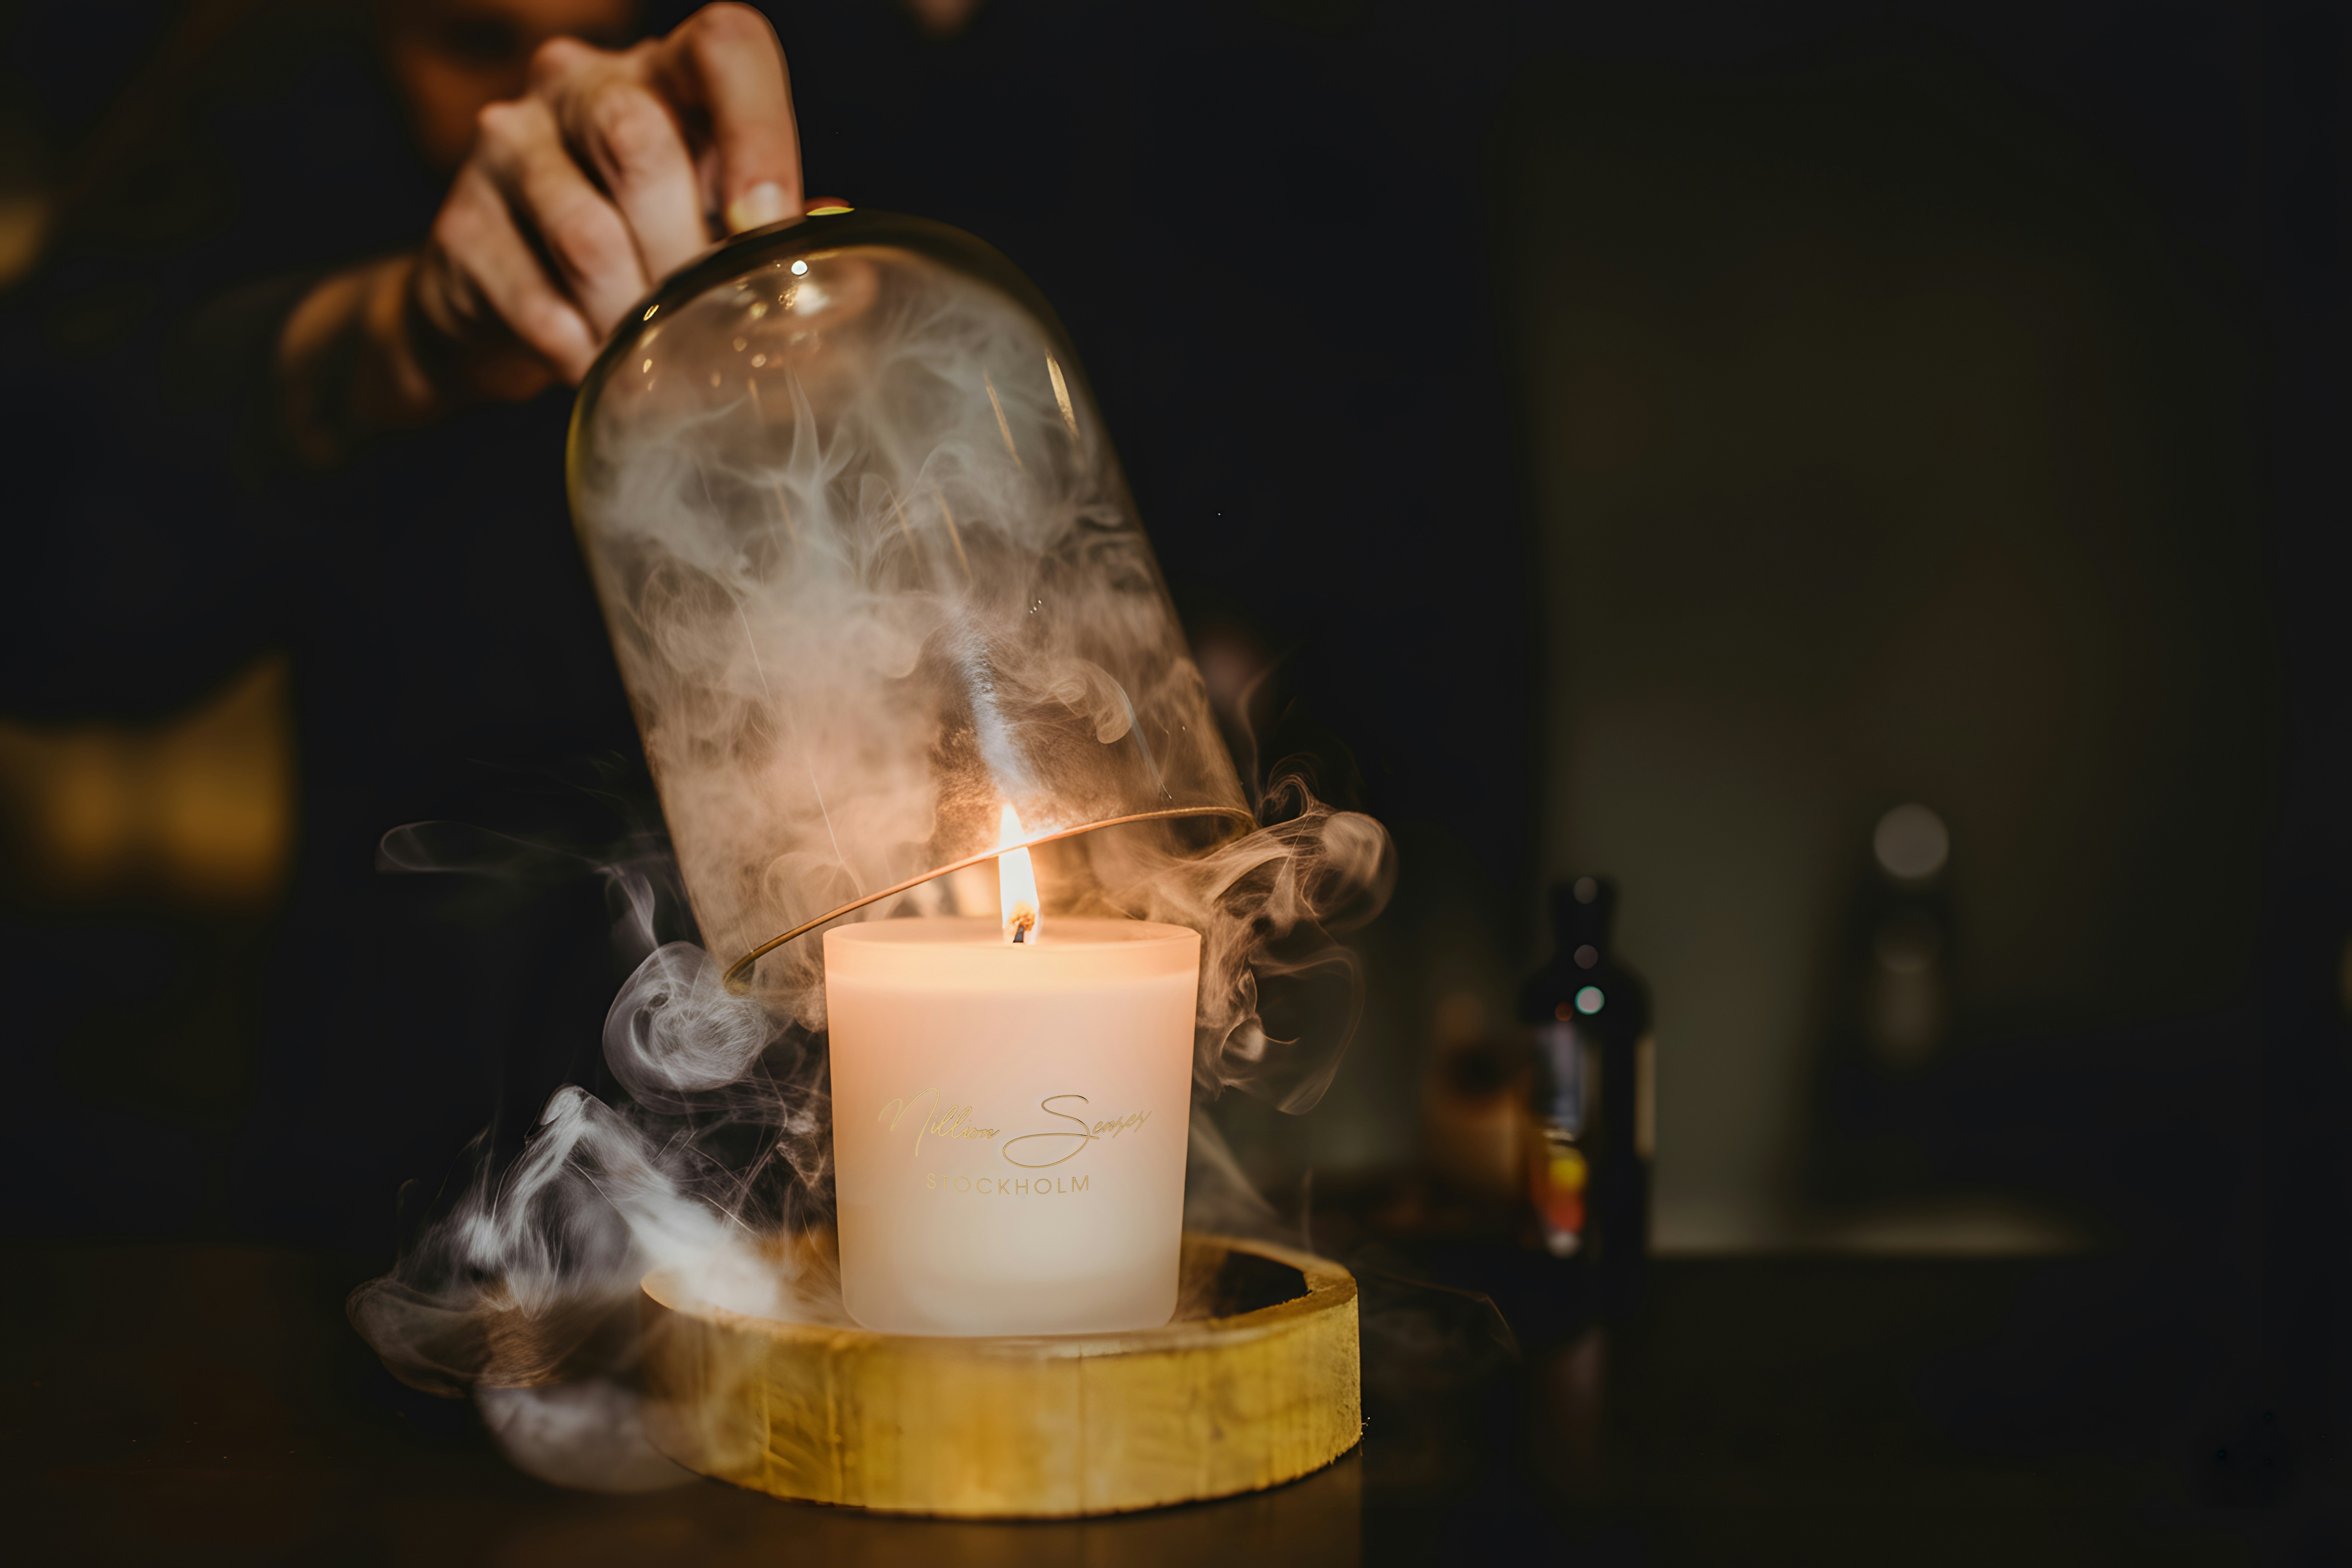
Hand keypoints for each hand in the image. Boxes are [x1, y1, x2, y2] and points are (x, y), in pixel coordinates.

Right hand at [281, 4, 806, 460]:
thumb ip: (770, 235)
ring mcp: (507, 148)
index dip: (760, 131)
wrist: (498, 308)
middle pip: (637, 137)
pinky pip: (539, 304)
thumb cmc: (635, 251)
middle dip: (685, 252)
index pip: (726, 46)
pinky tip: (597, 366)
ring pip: (588, 235)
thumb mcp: (711, 227)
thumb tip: (840, 263)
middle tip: (706, 318)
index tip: (768, 226)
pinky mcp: (460, 229)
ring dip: (634, 317)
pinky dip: (583, 353)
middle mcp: (577, 86)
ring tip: (652, 353)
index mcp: (663, 75)